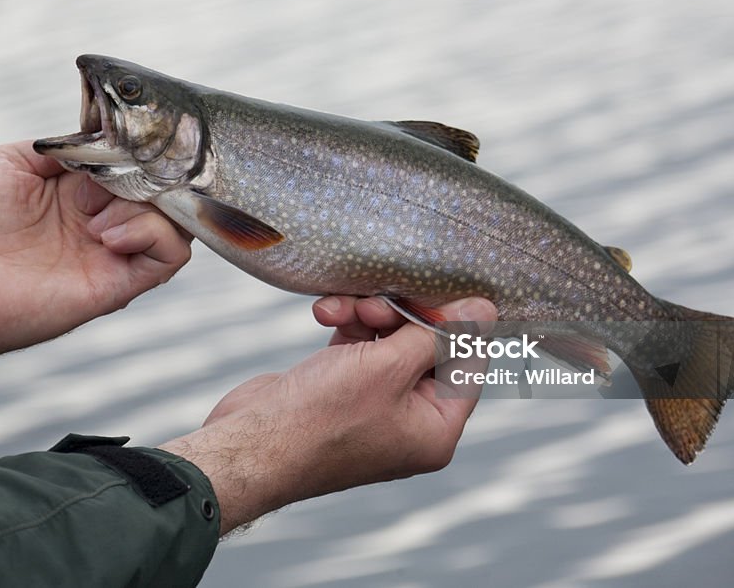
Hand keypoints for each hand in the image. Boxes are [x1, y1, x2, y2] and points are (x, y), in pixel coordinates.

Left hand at [0, 141, 190, 395]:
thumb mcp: (10, 161)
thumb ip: (61, 147)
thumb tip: (104, 138)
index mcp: (80, 193)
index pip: (136, 164)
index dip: (134, 150)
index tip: (113, 146)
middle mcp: (104, 221)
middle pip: (163, 189)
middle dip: (144, 176)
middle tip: (105, 184)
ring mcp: (113, 253)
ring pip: (175, 219)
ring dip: (145, 206)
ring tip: (94, 220)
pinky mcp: (117, 284)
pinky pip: (170, 255)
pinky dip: (153, 234)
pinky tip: (105, 235)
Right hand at [160, 295, 496, 535]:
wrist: (249, 444)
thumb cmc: (319, 419)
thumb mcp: (388, 368)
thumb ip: (437, 335)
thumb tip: (484, 310)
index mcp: (435, 430)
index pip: (466, 365)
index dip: (456, 323)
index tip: (442, 289)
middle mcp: (409, 422)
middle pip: (425, 348)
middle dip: (400, 316)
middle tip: (379, 302)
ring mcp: (373, 406)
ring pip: (388, 342)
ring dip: (367, 316)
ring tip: (343, 309)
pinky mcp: (340, 390)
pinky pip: (358, 347)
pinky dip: (345, 327)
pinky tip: (324, 315)